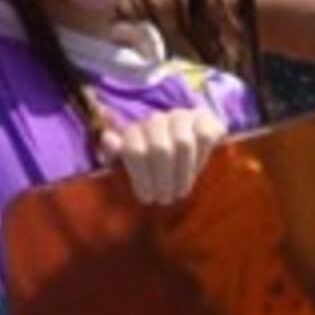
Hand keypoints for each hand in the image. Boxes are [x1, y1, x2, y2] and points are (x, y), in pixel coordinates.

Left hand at [92, 101, 225, 204]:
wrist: (189, 153)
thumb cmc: (152, 168)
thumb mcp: (128, 166)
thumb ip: (114, 154)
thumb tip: (108, 138)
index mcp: (135, 131)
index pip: (135, 148)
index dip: (141, 177)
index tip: (148, 198)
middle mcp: (157, 119)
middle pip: (160, 148)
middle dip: (163, 178)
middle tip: (166, 198)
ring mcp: (182, 116)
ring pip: (182, 143)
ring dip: (182, 173)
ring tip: (180, 191)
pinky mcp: (206, 119)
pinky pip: (204, 136)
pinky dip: (200, 158)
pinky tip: (197, 173)